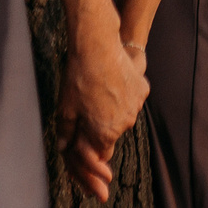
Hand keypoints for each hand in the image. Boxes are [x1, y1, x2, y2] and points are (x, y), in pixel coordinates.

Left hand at [54, 30, 149, 201]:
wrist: (96, 46)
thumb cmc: (78, 79)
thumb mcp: (65, 109)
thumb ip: (68, 134)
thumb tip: (65, 149)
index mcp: (103, 134)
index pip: (99, 156)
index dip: (90, 158)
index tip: (90, 160)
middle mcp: (124, 124)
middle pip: (110, 136)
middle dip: (100, 132)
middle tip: (89, 114)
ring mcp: (135, 106)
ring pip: (122, 118)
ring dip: (112, 114)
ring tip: (98, 94)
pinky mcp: (142, 89)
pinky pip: (131, 100)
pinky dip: (123, 97)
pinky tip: (112, 83)